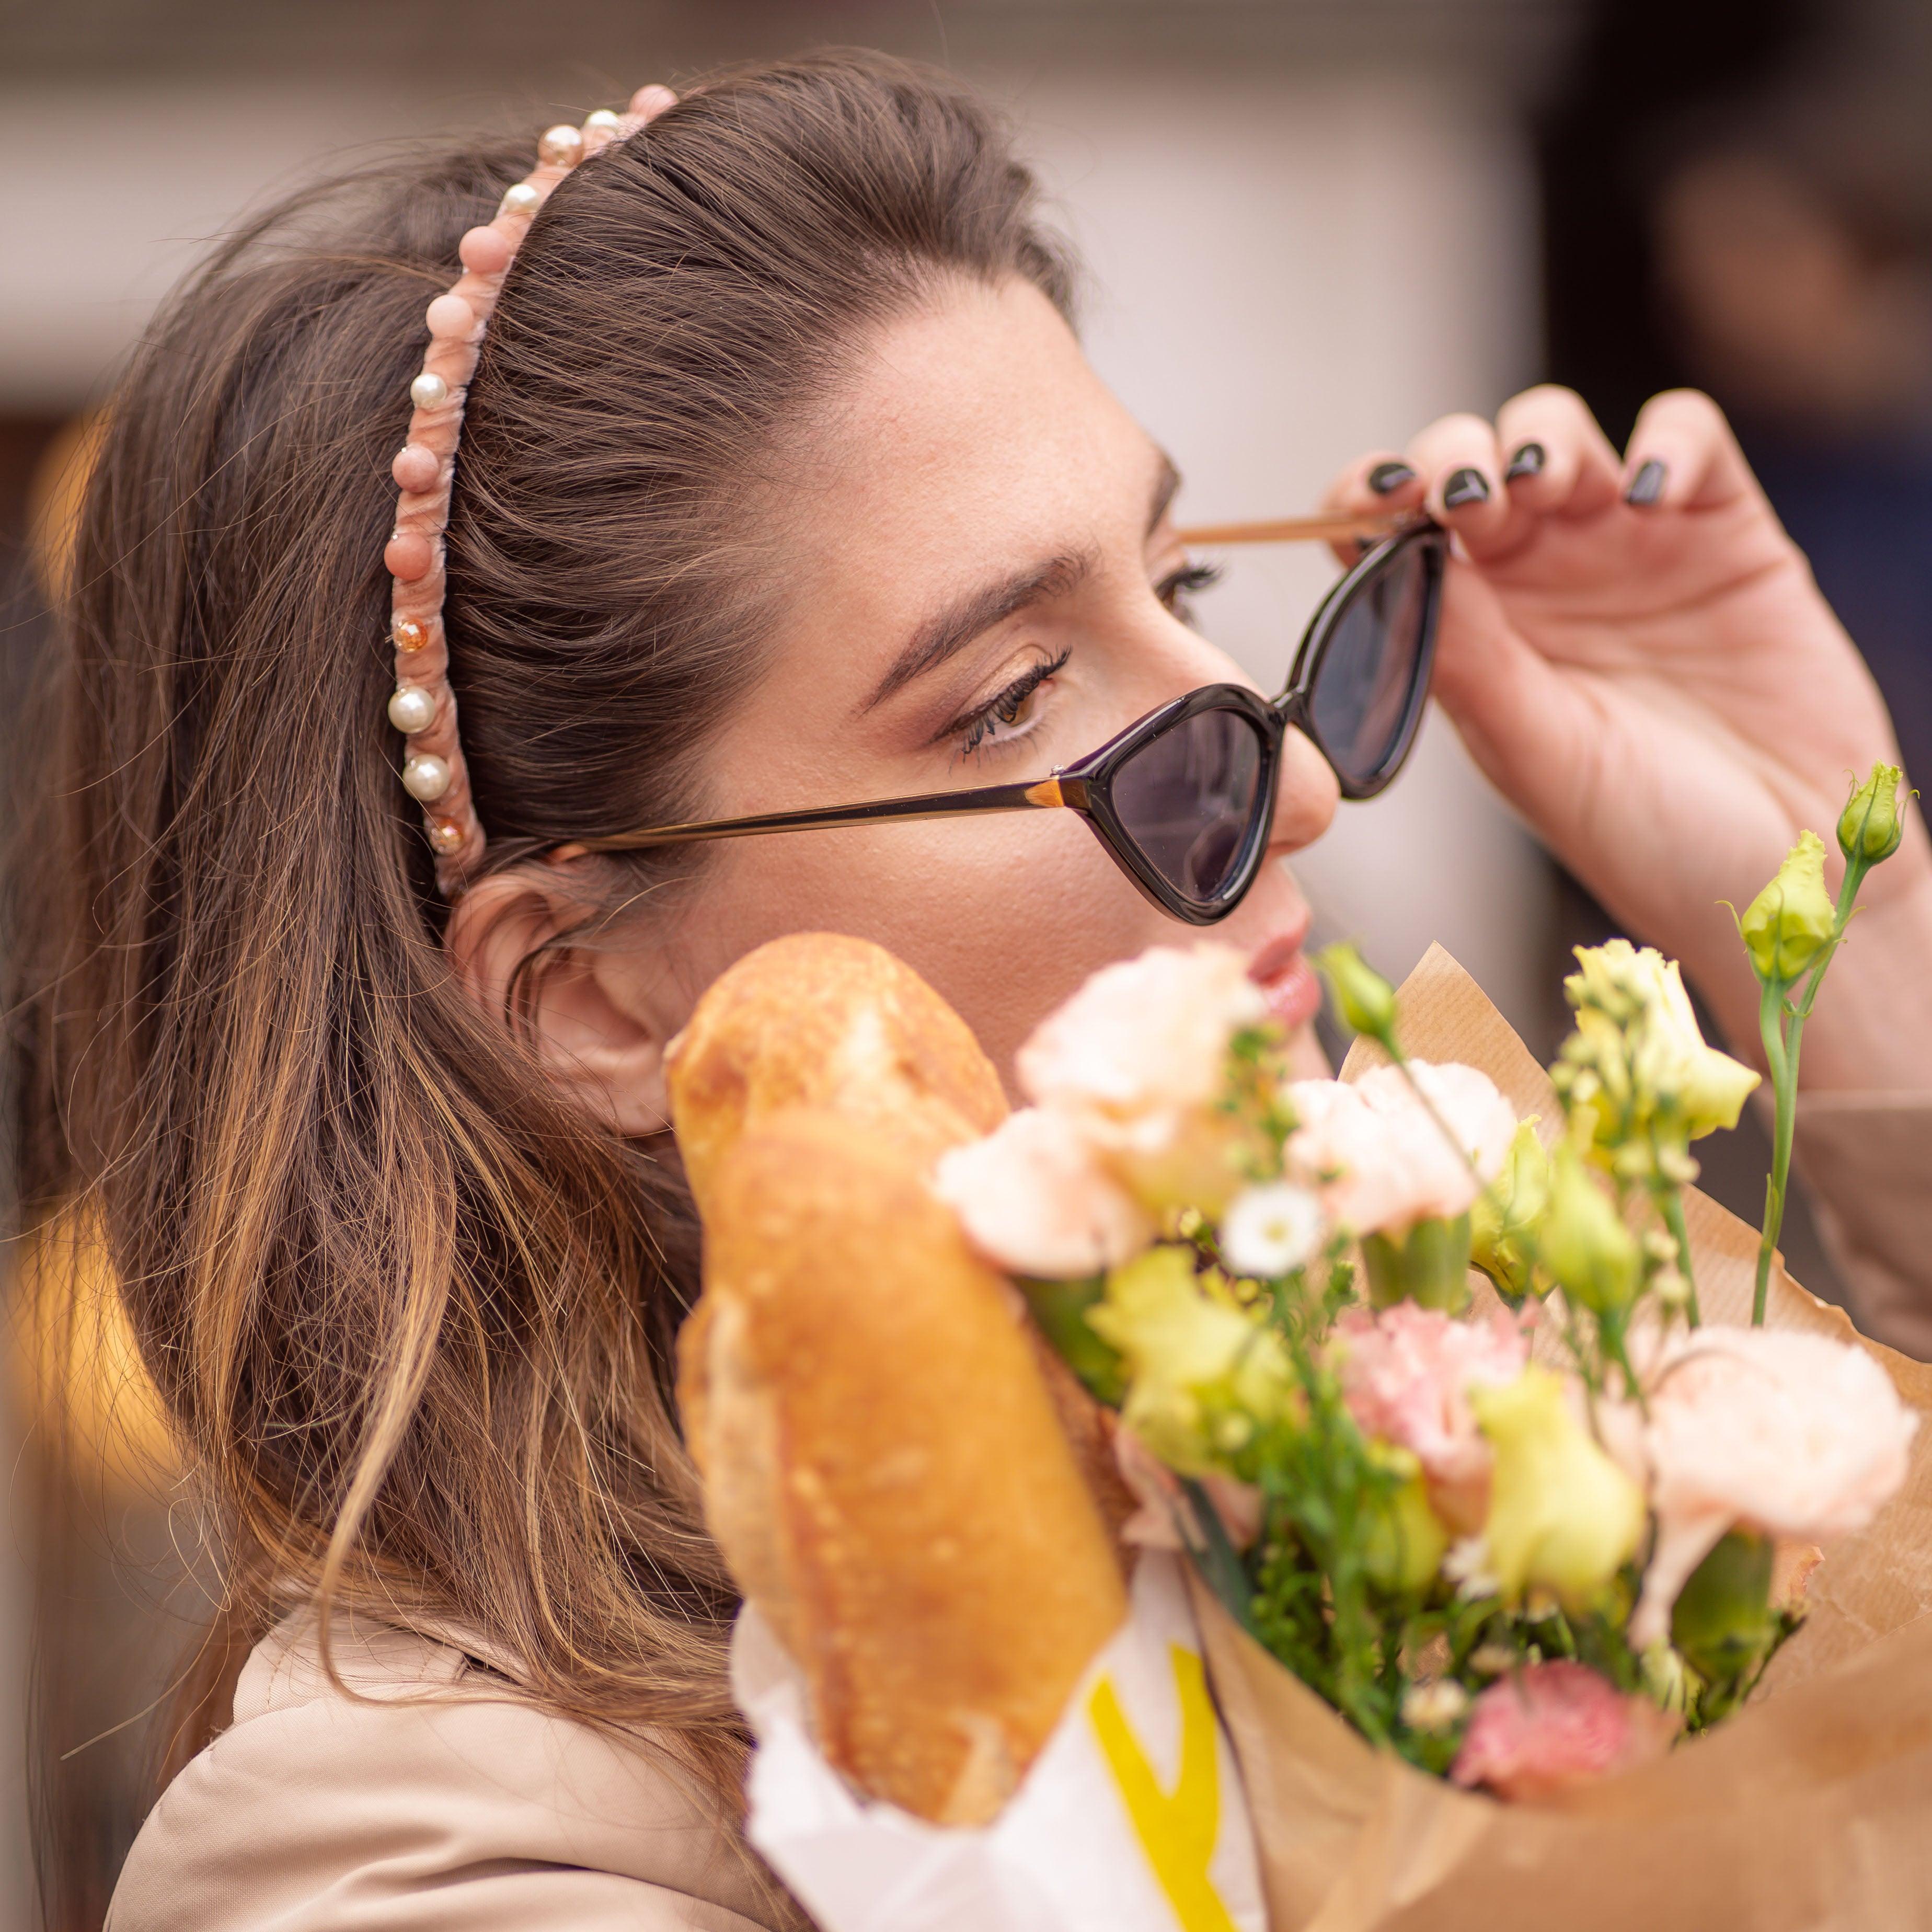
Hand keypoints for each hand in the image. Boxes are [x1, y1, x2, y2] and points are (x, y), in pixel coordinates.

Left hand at [1326, 386, 1931, 1090]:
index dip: (1371, 499)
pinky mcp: (1723, 530)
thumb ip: (1466, 657)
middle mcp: (1537, 584)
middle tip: (1471, 499)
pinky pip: (1686, 435)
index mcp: (1472, 638)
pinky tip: (1649, 494)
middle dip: (1456, 457)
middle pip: (1470, 465)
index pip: (1392, 538)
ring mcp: (1627, 548)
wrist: (1791, 871)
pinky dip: (1664, 440)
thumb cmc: (1650, 840)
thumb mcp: (1537, 754)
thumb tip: (1394, 557)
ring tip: (1550, 489)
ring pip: (1561, 435)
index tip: (1377, 501)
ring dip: (1543, 440)